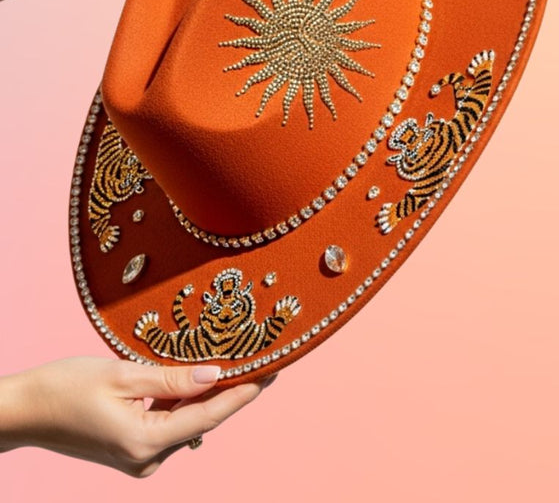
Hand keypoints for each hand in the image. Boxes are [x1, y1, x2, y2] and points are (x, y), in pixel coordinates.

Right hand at [0, 357, 268, 476]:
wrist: (19, 412)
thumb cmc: (63, 387)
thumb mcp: (122, 374)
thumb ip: (173, 378)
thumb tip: (218, 374)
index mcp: (145, 442)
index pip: (210, 415)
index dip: (244, 392)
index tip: (273, 370)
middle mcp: (147, 459)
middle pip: (202, 420)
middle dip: (228, 390)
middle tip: (259, 359)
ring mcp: (139, 459)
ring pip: (185, 422)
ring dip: (203, 395)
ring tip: (232, 362)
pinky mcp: (131, 453)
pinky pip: (167, 425)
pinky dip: (180, 404)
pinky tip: (193, 379)